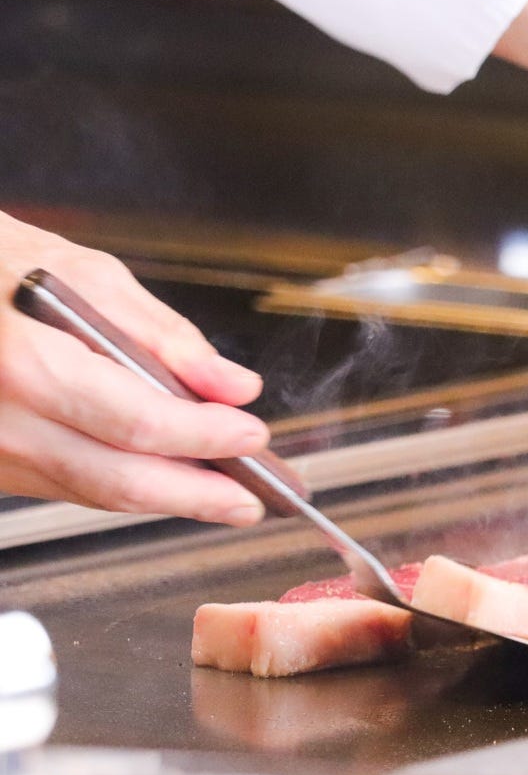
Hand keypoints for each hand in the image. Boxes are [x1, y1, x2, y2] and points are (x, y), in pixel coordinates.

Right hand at [0, 212, 270, 523]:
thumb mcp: (83, 273)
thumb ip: (164, 335)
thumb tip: (232, 384)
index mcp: (23, 363)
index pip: (138, 422)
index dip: (205, 437)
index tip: (254, 434)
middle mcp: (0, 420)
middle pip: (118, 478)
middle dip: (198, 495)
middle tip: (253, 501)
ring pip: (93, 491)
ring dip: (166, 498)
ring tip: (225, 495)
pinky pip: (66, 483)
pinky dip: (121, 483)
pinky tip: (165, 478)